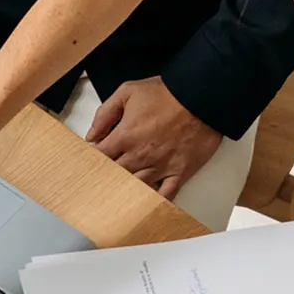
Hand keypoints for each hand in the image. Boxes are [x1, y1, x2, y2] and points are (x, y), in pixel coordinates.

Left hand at [85, 76, 220, 199]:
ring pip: (136, 186)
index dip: (93, 158)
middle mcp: (141, 155)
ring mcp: (161, 166)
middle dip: (107, 174)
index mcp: (125, 136)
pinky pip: (166, 193)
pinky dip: (155, 199)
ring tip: (119, 191)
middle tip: (102, 176)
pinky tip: (147, 201)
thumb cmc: (168, 94)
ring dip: (126, 188)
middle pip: (115, 174)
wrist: (201, 98)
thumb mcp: (127, 92)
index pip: (100, 156)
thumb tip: (92, 134)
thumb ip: (105, 114)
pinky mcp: (180, 171)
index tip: (92, 159)